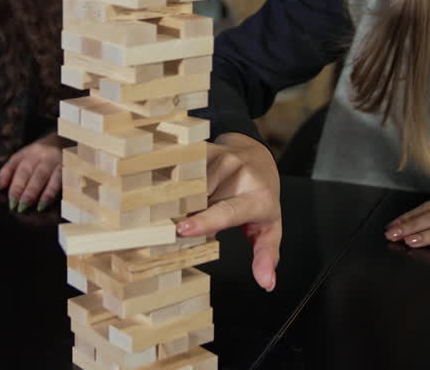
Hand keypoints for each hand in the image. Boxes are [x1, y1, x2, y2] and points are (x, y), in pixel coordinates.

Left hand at [0, 134, 65, 212]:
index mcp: (29, 152)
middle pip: (36, 173)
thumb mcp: (22, 157)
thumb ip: (9, 171)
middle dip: (28, 191)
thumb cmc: (38, 155)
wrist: (63, 140)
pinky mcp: (71, 168)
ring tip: (39, 207)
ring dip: (46, 193)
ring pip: (53, 177)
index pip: (18, 166)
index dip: (13, 182)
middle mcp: (44, 155)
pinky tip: (59, 201)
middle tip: (21, 206)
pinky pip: (67, 180)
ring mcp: (59, 161)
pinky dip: (63, 191)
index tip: (9, 198)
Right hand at [175, 133, 280, 291]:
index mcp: (257, 198)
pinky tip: (160, 189)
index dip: (205, 221)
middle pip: (201, 201)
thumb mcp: (269, 227)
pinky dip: (170, 180)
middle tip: (172, 230)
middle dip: (185, 216)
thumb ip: (266, 255)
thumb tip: (267, 283)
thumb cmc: (261, 198)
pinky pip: (182, 166)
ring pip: (187, 184)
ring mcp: (221, 156)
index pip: (228, 211)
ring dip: (175, 200)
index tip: (183, 230)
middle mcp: (240, 174)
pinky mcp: (205, 146)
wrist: (257, 155)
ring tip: (169, 210)